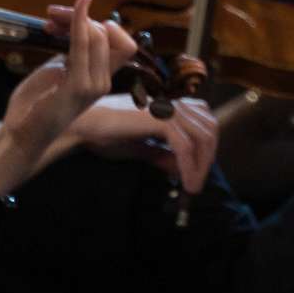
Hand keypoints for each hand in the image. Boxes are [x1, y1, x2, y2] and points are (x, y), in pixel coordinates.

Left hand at [0, 6, 142, 189]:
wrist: (22, 132)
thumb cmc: (38, 101)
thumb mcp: (61, 70)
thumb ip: (74, 51)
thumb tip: (78, 22)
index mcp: (102, 76)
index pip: (124, 43)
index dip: (107, 25)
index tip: (75, 20)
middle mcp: (103, 81)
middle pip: (108, 34)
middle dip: (82, 15)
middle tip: (53, 14)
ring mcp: (94, 85)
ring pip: (99, 36)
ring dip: (75, 18)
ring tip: (51, 18)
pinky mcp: (78, 87)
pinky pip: (82, 46)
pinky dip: (77, 23)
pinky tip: (69, 11)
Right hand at [59, 87, 218, 193]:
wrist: (83, 126)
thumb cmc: (106, 134)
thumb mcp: (140, 149)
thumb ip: (161, 156)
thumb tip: (180, 169)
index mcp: (170, 107)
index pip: (205, 125)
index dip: (206, 150)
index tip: (196, 175)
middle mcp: (173, 105)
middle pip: (210, 129)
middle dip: (207, 159)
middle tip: (196, 184)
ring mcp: (167, 109)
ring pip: (202, 138)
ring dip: (201, 166)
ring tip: (192, 187)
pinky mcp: (159, 119)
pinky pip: (184, 146)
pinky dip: (189, 167)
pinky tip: (185, 183)